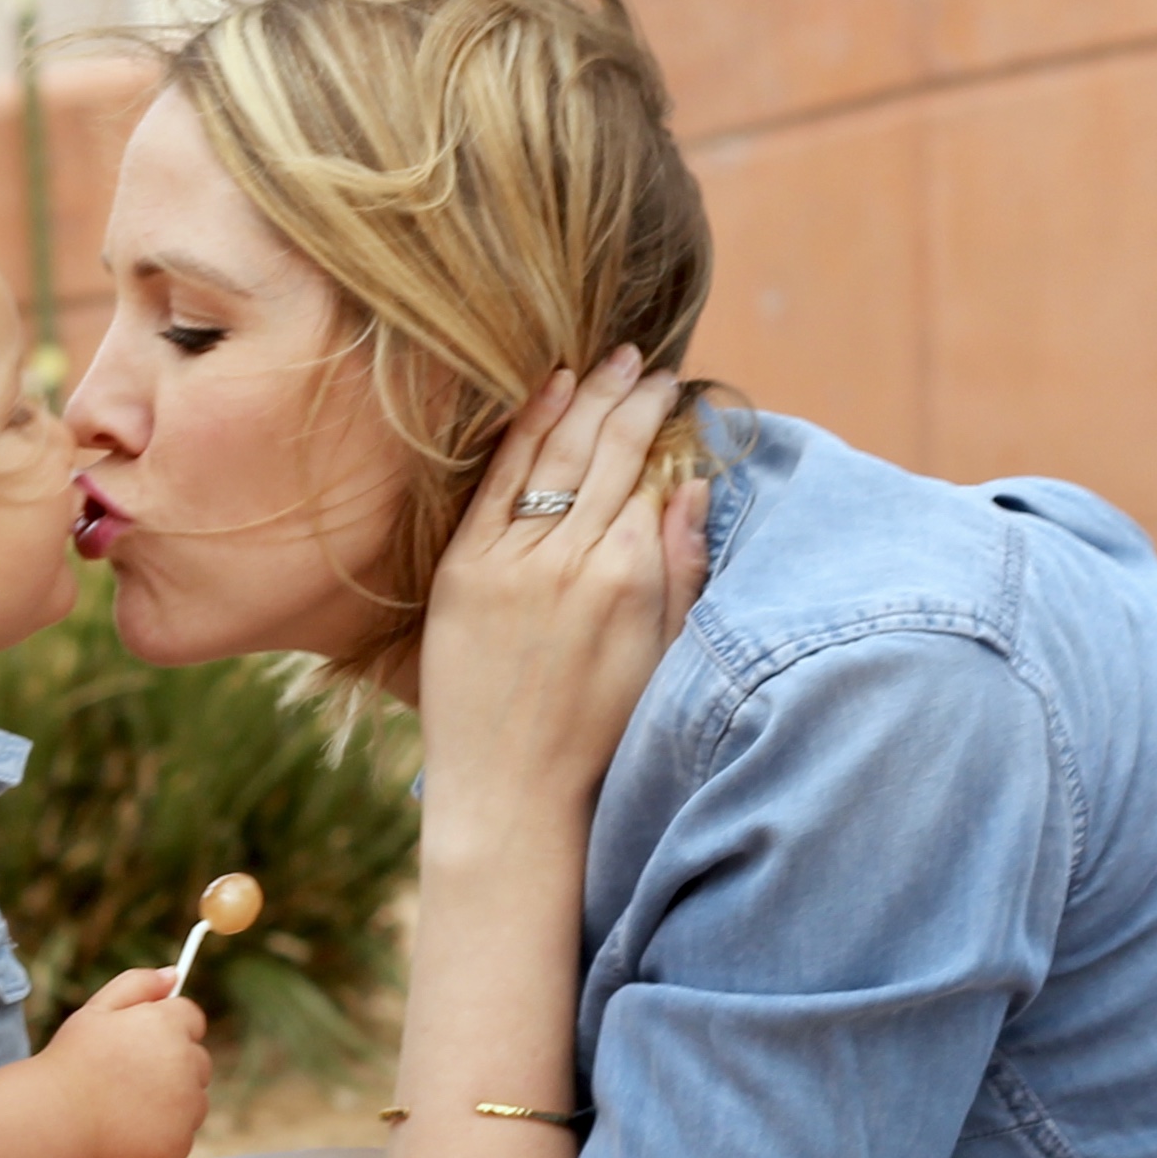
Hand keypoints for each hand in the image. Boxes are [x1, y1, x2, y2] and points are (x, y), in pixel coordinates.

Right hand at [42, 968, 211, 1157]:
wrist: (52, 1122)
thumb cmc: (70, 1063)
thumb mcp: (95, 1011)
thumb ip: (137, 984)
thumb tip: (173, 974)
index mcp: (168, 1025)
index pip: (192, 1018)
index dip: (167, 1030)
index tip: (142, 1044)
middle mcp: (187, 1063)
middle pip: (197, 1061)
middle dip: (172, 1067)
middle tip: (126, 1079)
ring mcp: (187, 1107)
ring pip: (193, 1102)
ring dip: (171, 1104)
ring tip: (123, 1107)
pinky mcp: (179, 1143)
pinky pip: (179, 1136)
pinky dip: (160, 1137)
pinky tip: (126, 1132)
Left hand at [413, 348, 715, 841]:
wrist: (511, 795)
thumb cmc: (597, 738)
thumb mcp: (665, 659)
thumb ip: (684, 570)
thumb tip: (693, 487)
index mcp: (632, 580)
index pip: (653, 475)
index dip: (664, 428)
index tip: (674, 394)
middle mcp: (574, 560)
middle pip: (609, 451)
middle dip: (633, 398)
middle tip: (649, 364)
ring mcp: (513, 561)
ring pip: (558, 453)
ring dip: (587, 397)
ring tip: (610, 362)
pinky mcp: (463, 571)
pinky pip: (499, 481)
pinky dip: (526, 427)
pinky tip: (548, 387)